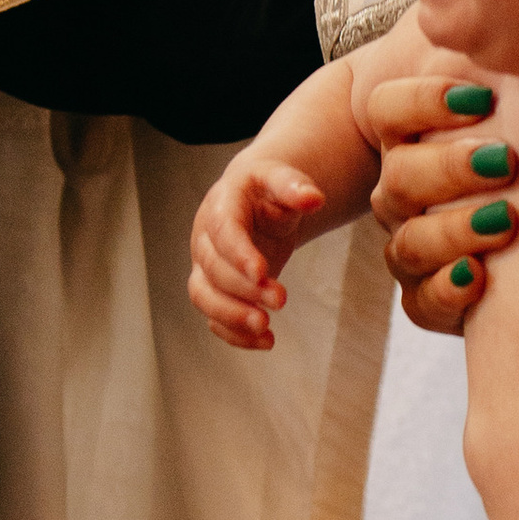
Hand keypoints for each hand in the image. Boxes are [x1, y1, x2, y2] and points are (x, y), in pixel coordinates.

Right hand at [189, 154, 326, 346]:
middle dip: (244, 289)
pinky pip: (214, 317)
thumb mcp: (281, 178)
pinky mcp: (214, 290)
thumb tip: (314, 198)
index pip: (223, 232)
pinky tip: (266, 341)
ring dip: (231, 316)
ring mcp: (205, 267)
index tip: (262, 273)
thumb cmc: (268, 190)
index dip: (238, 254)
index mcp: (220, 207)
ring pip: (204, 296)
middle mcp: (205, 239)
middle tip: (281, 299)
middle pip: (213, 269)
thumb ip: (294, 186)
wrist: (254, 202)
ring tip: (265, 327)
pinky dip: (235, 334)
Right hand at [366, 71, 518, 335]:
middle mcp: (406, 186)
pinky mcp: (437, 295)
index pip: (388, 108)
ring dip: (453, 231)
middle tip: (506, 161)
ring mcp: (416, 242)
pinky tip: (480, 278)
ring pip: (407, 242)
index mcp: (416, 130)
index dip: (425, 103)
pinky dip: (446, 291)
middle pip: (398, 177)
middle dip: (449, 168)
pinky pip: (419, 303)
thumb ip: (518, 45)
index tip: (483, 100)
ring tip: (507, 220)